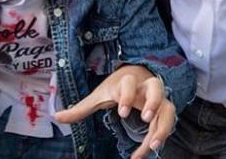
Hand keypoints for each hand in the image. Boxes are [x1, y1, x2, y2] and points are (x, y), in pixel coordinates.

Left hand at [55, 65, 175, 158]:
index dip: (127, 96)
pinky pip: (166, 123)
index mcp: (128, 81)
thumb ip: (80, 108)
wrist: (137, 74)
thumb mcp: (98, 96)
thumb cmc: (116, 86)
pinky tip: (149, 151)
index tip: (122, 112)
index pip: (129, 84)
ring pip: (168, 108)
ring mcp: (158, 98)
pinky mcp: (164, 110)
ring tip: (154, 144)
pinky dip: (161, 137)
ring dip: (164, 125)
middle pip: (156, 88)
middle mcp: (145, 87)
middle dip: (153, 102)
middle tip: (147, 119)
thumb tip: (56, 116)